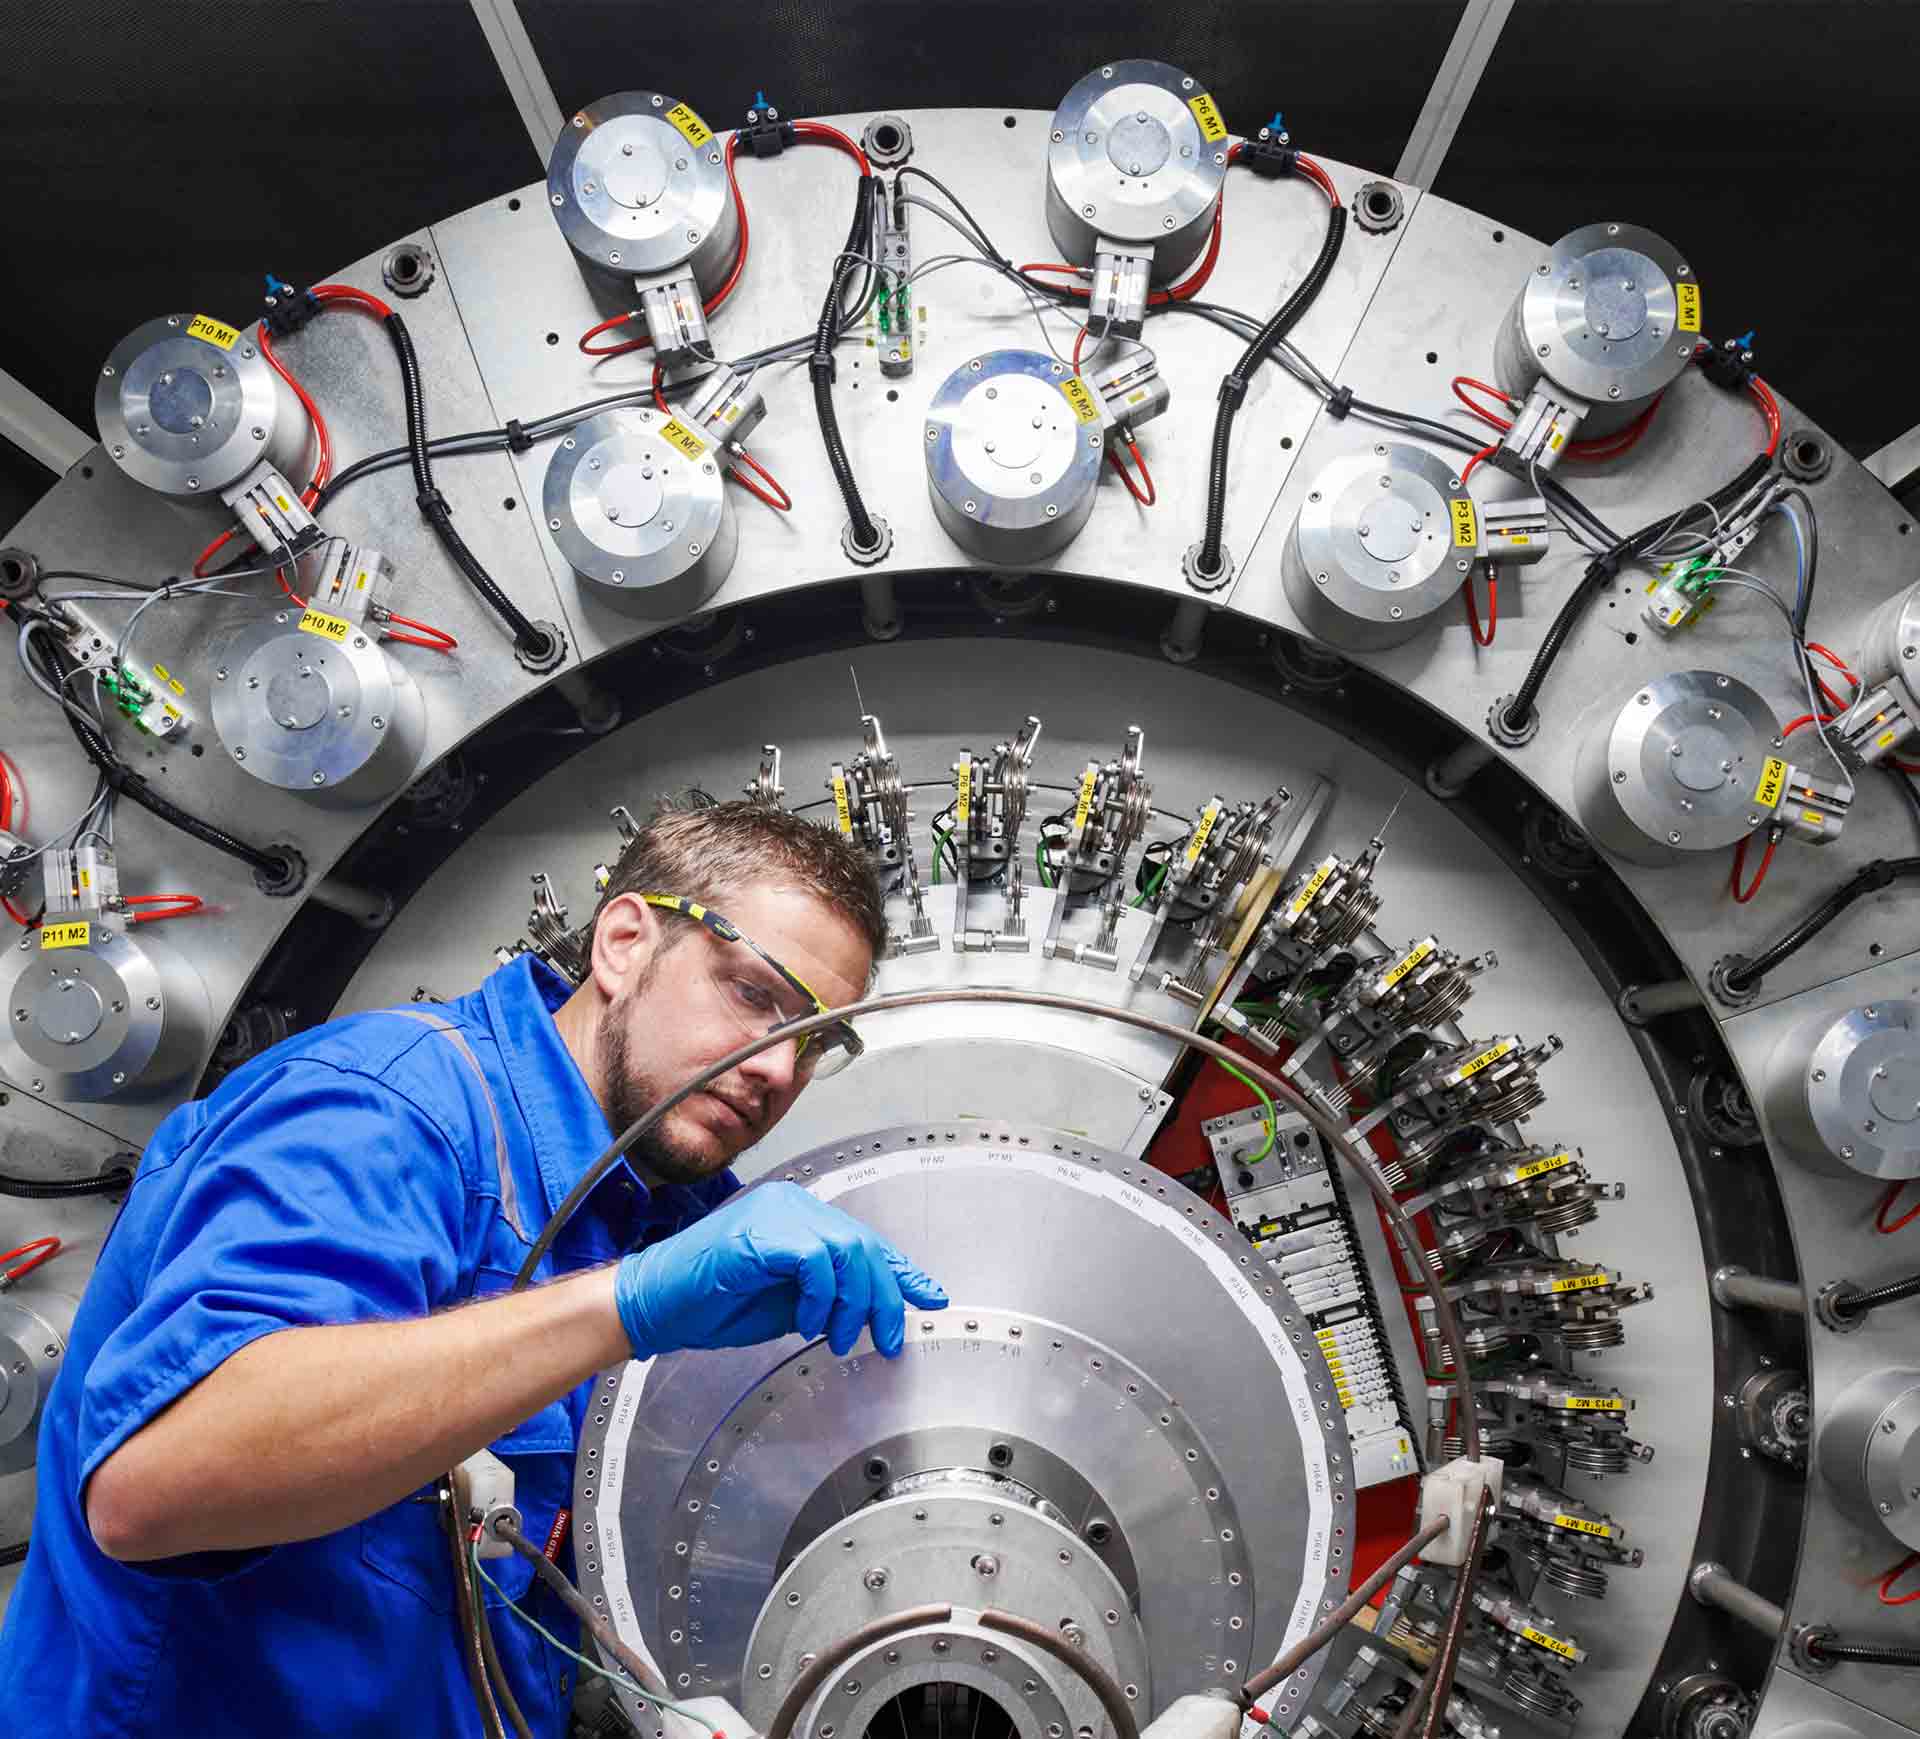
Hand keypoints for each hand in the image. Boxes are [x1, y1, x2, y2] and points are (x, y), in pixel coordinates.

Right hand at [613, 1182, 947, 1359]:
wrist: (655, 1305)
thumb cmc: (712, 1303)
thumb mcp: (790, 1304)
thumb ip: (831, 1296)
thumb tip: (876, 1309)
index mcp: (798, 1217)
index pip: (863, 1240)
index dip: (900, 1271)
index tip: (929, 1297)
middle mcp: (792, 1205)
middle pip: (864, 1246)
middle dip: (884, 1297)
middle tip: (886, 1338)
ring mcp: (775, 1213)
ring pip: (847, 1251)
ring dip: (853, 1303)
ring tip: (838, 1336)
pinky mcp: (759, 1232)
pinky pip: (814, 1260)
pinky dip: (820, 1297)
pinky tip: (806, 1323)